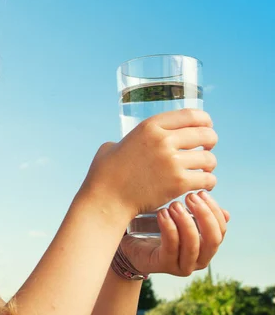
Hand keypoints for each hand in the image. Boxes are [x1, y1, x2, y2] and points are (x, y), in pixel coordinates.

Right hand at [82, 109, 217, 218]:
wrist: (106, 199)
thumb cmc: (105, 175)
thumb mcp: (112, 146)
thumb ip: (128, 140)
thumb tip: (131, 143)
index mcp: (149, 127)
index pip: (191, 115)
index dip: (205, 121)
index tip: (206, 127)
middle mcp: (163, 140)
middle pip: (205, 134)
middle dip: (210, 142)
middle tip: (206, 150)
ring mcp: (172, 162)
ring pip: (209, 158)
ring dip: (209, 165)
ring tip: (202, 171)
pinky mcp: (177, 183)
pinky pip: (207, 179)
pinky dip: (208, 183)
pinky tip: (201, 185)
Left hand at [120, 191, 229, 275]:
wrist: (133, 248)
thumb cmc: (160, 232)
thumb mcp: (182, 222)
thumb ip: (200, 217)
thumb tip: (226, 213)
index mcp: (207, 249)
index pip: (220, 231)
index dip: (214, 211)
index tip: (201, 193)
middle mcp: (199, 261)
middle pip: (212, 239)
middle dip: (204, 215)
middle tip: (190, 197)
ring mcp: (183, 266)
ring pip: (192, 244)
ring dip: (185, 221)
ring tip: (173, 205)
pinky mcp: (165, 265)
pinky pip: (171, 246)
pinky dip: (169, 227)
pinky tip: (162, 213)